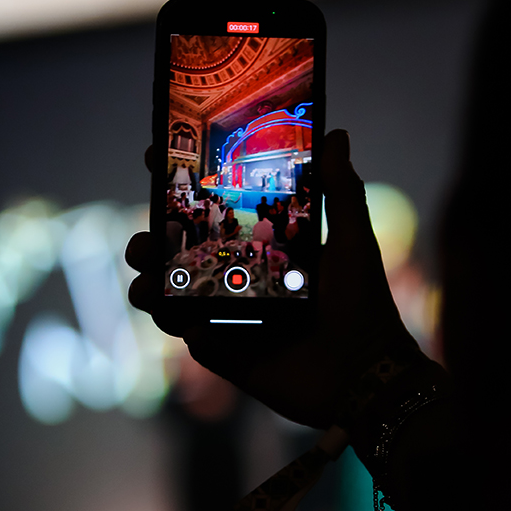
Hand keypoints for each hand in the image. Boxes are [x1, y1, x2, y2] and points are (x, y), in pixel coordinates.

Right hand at [125, 129, 418, 428]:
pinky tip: (195, 327)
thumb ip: (341, 190)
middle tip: (142, 241)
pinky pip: (197, 343)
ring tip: (146, 286)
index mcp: (263, 247)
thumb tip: (335, 133)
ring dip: (151, 289)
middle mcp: (241, 280)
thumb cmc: (364, 305)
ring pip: (174, 298)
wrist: (367, 376)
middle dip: (149, 244)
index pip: (213, 213)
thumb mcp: (353, 241)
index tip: (155, 160)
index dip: (180, 191)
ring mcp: (232, 319)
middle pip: (179, 255)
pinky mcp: (231, 357)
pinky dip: (190, 334)